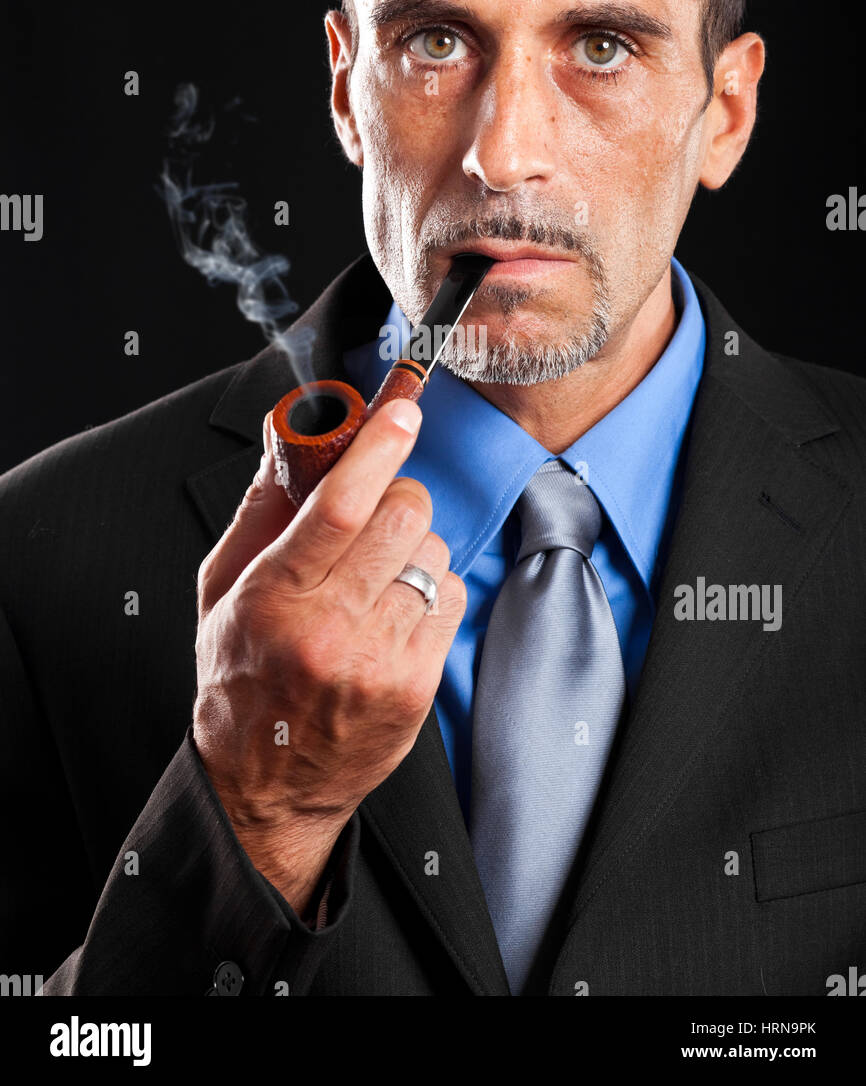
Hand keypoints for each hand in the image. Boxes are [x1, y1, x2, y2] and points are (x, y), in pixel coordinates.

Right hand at [192, 398, 466, 912]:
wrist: (266, 785)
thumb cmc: (241, 678)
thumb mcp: (222, 592)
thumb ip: (260, 511)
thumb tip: (287, 440)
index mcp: (273, 597)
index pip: (339, 507)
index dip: (377, 449)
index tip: (403, 413)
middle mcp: (327, 628)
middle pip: (401, 517)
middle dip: (398, 494)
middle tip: (379, 510)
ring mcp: (377, 660)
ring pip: (432, 553)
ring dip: (413, 548)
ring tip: (377, 578)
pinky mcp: (415, 686)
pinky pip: (452, 597)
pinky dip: (432, 590)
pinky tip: (396, 612)